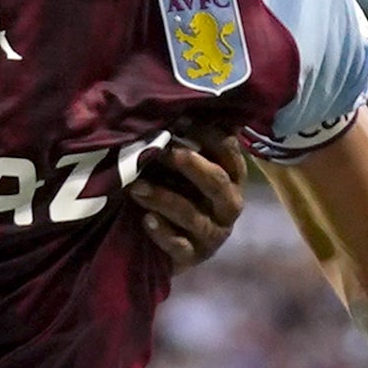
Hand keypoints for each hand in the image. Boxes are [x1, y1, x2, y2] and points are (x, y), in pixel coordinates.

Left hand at [122, 132, 247, 270]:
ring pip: (192, 215)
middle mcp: (229, 205)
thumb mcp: (183, 169)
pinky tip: (145, 220)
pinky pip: (179, 246)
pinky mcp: (194, 257)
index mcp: (232, 178)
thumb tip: (173, 110)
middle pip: (217, 182)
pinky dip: (161, 232)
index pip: (229, 151)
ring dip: (163, 198)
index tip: (181, 119)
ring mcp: (213, 234)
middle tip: (163, 151)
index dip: (208, 134)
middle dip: (190, 165)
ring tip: (135, 187)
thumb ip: (184, 145)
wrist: (169, 244)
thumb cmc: (176, 193)